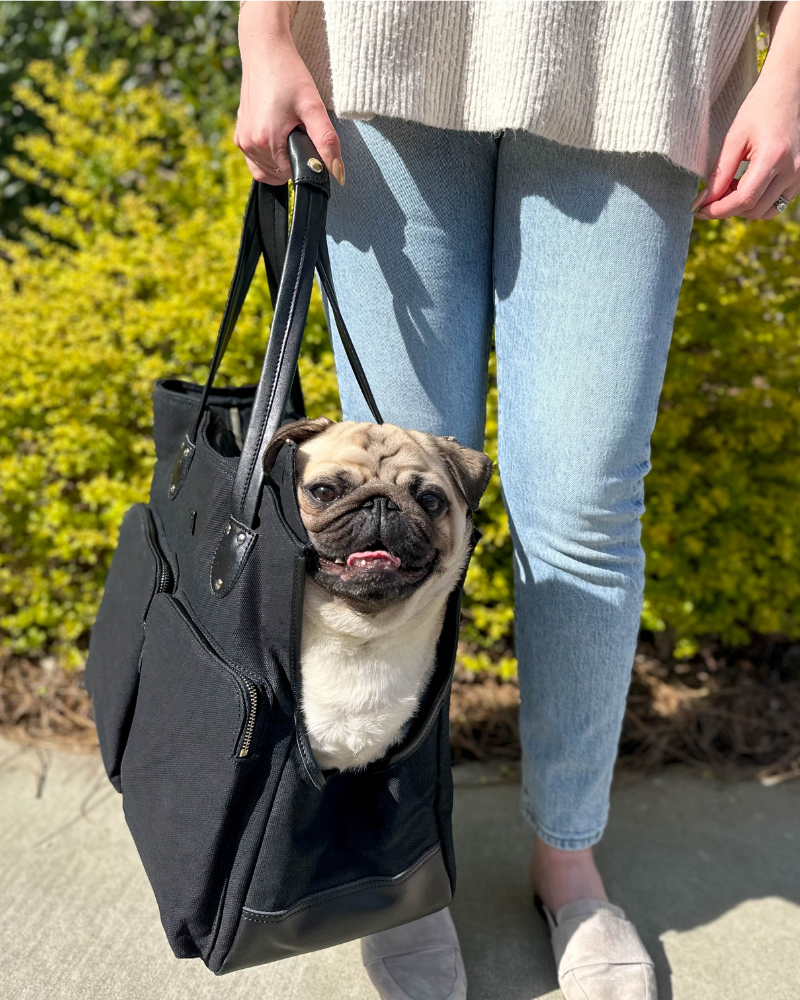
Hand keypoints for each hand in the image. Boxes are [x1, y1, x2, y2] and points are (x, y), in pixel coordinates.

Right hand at [234, 3, 343, 185]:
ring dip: (282, 159)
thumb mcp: (314, 107)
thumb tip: (338, 175)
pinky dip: (269, 156)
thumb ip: (327, 143)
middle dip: (293, 158)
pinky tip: (276, 135)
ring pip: (268, 171)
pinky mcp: (238, 136)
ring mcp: (241, 142)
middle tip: (297, 128)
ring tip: (287, 130)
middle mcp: (250, 145)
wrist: (264, 50)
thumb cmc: (289, 74)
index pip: (294, 173)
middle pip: (281, 173)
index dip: (306, 160)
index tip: (307, 138)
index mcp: (267, 141)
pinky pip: (256, 162)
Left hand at [693, 2, 799, 220]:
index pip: (744, 200)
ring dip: (744, 208)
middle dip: (728, 208)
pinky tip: (745, 186)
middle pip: (754, 209)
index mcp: (773, 157)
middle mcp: (792, 169)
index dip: (718, 210)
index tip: (699, 210)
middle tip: (712, 195)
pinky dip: (758, 202)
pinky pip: (777, 203)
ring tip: (729, 189)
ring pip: (766, 211)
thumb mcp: (733, 139)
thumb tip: (704, 202)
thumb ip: (719, 174)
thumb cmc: (759, 108)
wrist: (789, 90)